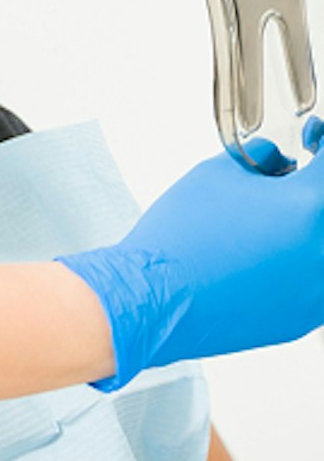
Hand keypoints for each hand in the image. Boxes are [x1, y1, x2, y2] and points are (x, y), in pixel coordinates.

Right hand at [57, 144, 323, 389]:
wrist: (154, 297)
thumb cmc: (179, 239)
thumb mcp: (216, 173)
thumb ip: (262, 160)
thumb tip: (279, 162)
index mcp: (310, 206)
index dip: (321, 148)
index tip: (314, 142)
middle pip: (323, 210)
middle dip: (306, 195)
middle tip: (281, 188)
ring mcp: (318, 292)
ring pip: (318, 249)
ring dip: (301, 232)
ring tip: (265, 227)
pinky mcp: (301, 319)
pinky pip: (310, 283)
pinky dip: (292, 267)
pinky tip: (256, 259)